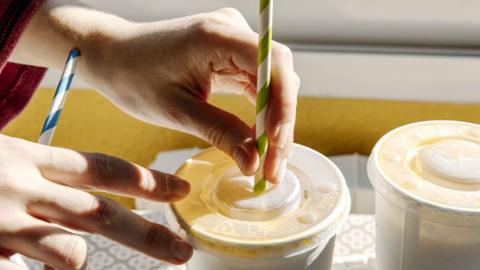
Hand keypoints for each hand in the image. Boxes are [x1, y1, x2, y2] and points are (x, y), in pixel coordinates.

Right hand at [0, 134, 191, 268]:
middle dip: (148, 235)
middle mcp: (23, 187)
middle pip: (101, 213)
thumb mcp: (5, 161)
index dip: (147, 180)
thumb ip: (45, 181)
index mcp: (31, 159)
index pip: (102, 168)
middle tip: (182, 252)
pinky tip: (22, 264)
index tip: (181, 189)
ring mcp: (2, 221)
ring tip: (48, 257)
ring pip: (70, 251)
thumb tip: (81, 211)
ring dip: (74, 258)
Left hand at [80, 8, 299, 182]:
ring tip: (269, 162)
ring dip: (274, 123)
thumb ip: (220, 133)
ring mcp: (233, 42)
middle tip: (274, 167)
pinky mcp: (230, 55)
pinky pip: (258, 85)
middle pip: (278, 77)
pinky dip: (261, 114)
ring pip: (273, 84)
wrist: (112, 56)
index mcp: (216, 36)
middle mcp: (231, 32)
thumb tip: (254, 163)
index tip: (276, 143)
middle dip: (281, 124)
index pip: (273, 64)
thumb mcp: (176, 110)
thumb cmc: (134, 76)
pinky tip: (260, 140)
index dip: (283, 105)